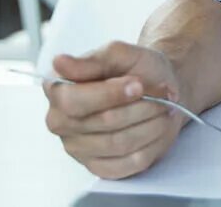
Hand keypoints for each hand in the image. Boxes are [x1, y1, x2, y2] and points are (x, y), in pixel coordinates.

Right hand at [43, 41, 183, 179]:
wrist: (159, 87)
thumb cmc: (137, 69)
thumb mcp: (120, 53)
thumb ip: (92, 60)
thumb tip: (59, 63)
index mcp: (57, 89)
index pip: (74, 101)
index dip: (110, 94)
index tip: (138, 84)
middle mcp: (60, 121)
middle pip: (104, 122)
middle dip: (141, 106)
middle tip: (161, 92)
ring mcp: (77, 148)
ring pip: (120, 143)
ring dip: (151, 123)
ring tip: (163, 107)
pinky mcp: (98, 167)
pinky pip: (129, 163)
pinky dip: (151, 143)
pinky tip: (156, 126)